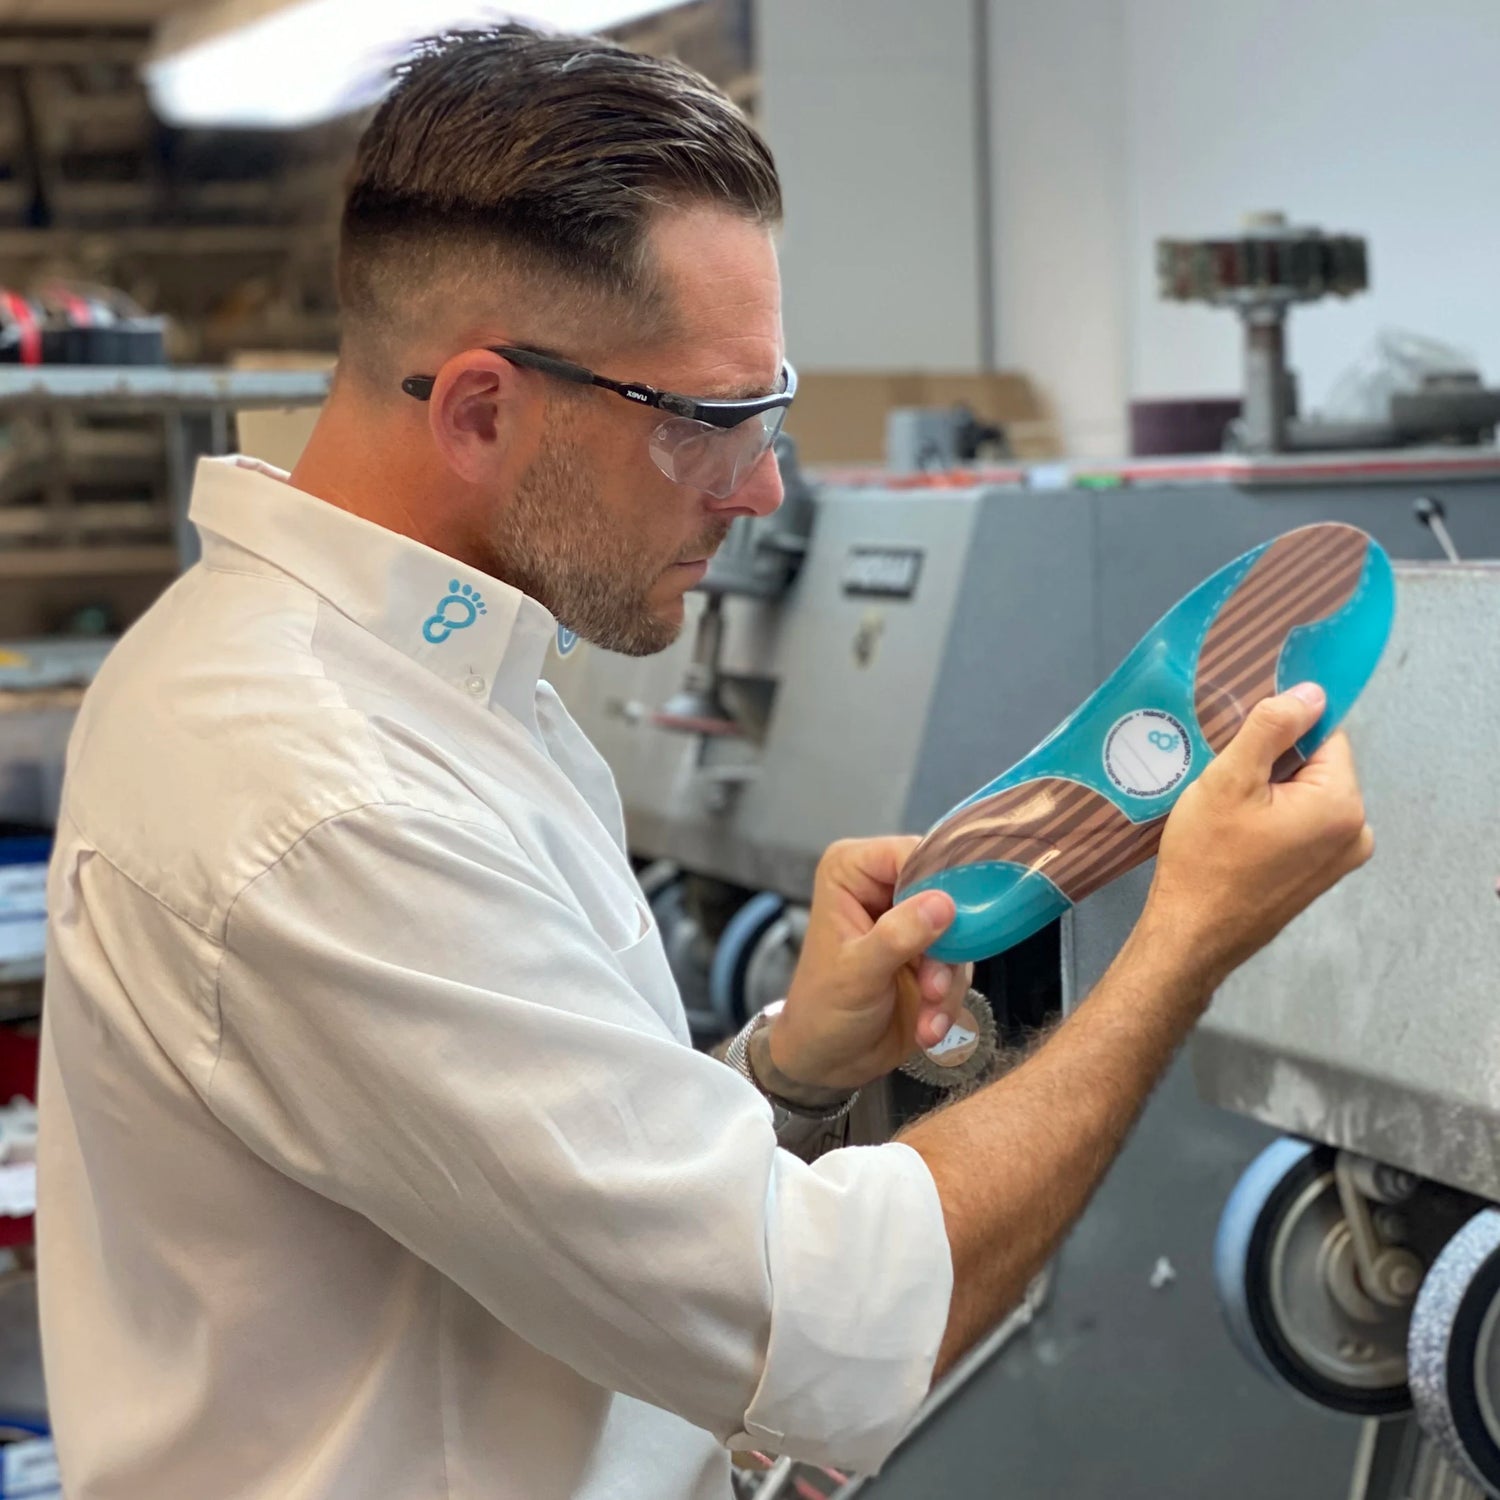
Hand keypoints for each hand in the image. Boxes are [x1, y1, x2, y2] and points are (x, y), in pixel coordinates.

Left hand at [769, 838, 974, 1093]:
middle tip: (933, 986)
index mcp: (852, 871)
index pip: (911, 853)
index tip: (954, 920)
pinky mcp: (931, 953)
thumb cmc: (824, 1010)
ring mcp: (910, 920)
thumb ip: (898, 936)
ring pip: (959, 933)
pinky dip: (948, 1000)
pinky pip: (960, 964)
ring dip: (946, 981)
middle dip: (946, 947)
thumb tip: (943, 903)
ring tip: (928, 1015)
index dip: (939, 882)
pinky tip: (928, 1027)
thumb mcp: (857, 973)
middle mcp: (884, 886)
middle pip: (945, 892)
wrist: (828, 1062)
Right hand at [1145, 682, 1373, 997]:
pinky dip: (1272, 820)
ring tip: (1226, 811)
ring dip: (1270, 793)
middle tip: (1226, 783)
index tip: (1240, 747)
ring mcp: (1340, 859)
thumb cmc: (1206, 859)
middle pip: (1316, 765)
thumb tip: (1311, 692)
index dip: (1280, 732)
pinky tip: (1236, 833)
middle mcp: (1355, 831)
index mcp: (1341, 803)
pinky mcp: (1319, 876)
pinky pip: (1301, 825)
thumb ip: (1272, 727)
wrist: (1191, 934)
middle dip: (1273, 764)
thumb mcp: (1229, 780)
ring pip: (1306, 795)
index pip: (1323, 733)